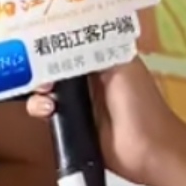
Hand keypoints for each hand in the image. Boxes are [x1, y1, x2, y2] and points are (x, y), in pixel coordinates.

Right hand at [28, 39, 185, 185]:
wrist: (147, 151)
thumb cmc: (140, 104)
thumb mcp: (122, 66)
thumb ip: (96, 49)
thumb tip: (66, 34)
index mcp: (103, 58)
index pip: (71, 43)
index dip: (54, 42)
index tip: (38, 43)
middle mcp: (88, 77)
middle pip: (53, 64)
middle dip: (40, 65)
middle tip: (38, 73)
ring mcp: (77, 101)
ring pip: (46, 88)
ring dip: (39, 89)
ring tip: (45, 94)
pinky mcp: (69, 124)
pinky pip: (45, 112)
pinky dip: (39, 108)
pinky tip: (47, 111)